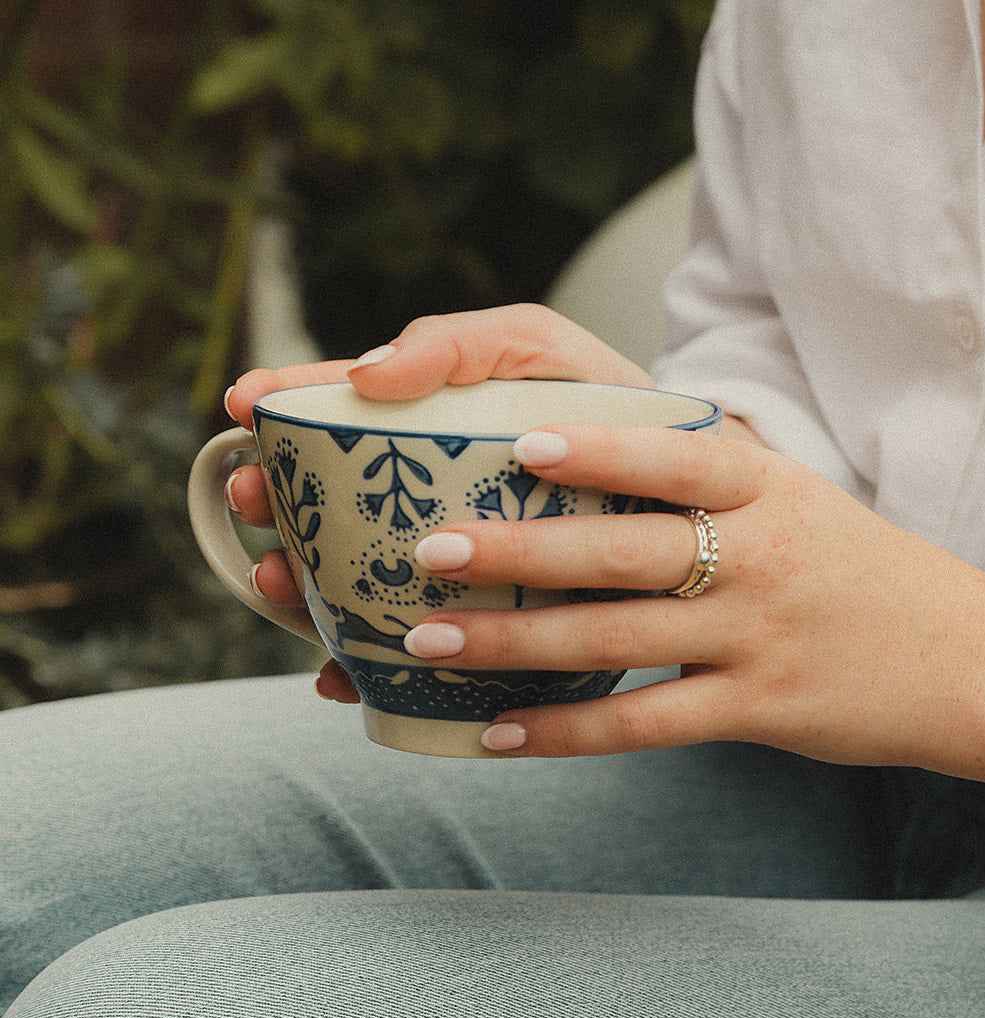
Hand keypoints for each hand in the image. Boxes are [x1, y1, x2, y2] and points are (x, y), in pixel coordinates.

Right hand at [220, 304, 674, 700]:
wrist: (706, 509)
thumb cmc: (619, 417)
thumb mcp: (546, 353)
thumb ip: (465, 343)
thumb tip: (370, 371)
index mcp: (438, 430)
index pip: (337, 412)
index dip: (282, 403)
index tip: (243, 407)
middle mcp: (431, 499)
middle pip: (320, 503)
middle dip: (267, 501)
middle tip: (250, 500)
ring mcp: (453, 572)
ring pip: (346, 584)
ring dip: (296, 587)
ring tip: (282, 582)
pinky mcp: (480, 638)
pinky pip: (404, 661)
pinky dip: (361, 667)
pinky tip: (338, 673)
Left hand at [392, 421, 984, 784]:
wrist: (975, 662)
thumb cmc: (868, 574)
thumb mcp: (804, 503)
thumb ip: (713, 486)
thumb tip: (593, 471)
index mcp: (771, 488)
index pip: (676, 457)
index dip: (599, 450)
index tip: (519, 443)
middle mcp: (764, 554)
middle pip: (625, 550)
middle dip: (520, 550)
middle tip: (430, 549)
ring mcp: (761, 635)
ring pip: (618, 638)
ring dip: (516, 643)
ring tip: (429, 644)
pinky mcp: (762, 708)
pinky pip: (646, 724)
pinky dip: (567, 731)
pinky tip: (500, 734)